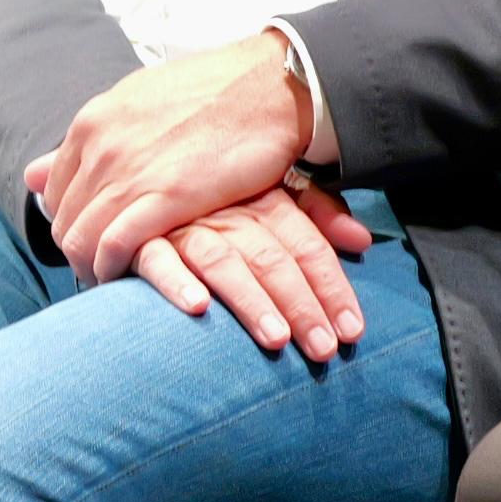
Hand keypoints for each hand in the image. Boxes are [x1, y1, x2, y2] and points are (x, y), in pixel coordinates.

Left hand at [23, 33, 316, 268]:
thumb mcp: (136, 102)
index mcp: (92, 121)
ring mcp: (129, 171)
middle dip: (76, 248)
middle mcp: (101, 146)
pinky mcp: (165, 197)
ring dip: (91, 265)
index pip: (52, 189)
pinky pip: (114, 246)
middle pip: (63, 218)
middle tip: (99, 265)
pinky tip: (126, 277)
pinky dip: (111, 269)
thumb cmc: (212, 93)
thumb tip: (34, 173)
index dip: (68, 219)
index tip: (88, 235)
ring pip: (80, 237)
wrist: (267, 85)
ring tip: (112, 278)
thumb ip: (89, 142)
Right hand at [109, 183, 376, 360]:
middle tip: (323, 349)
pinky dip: (176, 282)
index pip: (306, 244)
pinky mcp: (137, 237)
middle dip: (301, 305)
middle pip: (272, 258)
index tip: (352, 331)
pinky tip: (198, 308)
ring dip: (251, 300)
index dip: (332, 286)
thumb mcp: (270, 189)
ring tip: (276, 339)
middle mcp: (226, 211)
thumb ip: (316, 214)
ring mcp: (183, 224)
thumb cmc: (215, 188)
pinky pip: (156, 259)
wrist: (142, 152)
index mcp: (262, 199)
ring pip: (224, 261)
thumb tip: (362, 240)